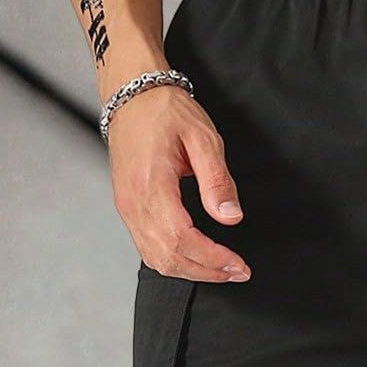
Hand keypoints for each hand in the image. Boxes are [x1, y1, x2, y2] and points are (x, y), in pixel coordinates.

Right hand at [106, 85, 249, 281]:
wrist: (131, 94)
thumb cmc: (165, 111)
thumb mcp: (203, 137)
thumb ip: (217, 180)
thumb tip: (230, 217)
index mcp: (152, 185)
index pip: (182, 239)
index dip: (213, 259)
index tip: (238, 265)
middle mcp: (134, 202)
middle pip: (168, 257)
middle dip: (206, 271)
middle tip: (237, 272)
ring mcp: (127, 207)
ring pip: (156, 258)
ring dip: (190, 271)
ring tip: (221, 270)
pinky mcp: (128, 207)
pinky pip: (147, 248)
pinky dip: (173, 261)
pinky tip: (195, 259)